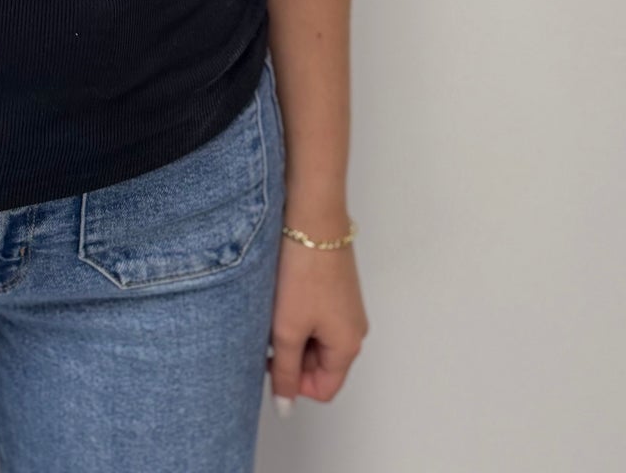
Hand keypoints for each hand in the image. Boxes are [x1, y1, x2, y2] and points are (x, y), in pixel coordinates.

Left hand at [268, 233, 368, 412]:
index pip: (324, 389)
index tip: (273, 360)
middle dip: (292, 353)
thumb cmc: (304, 270)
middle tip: (271, 329)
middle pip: (320, 364)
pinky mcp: (336, 288)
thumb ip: (284, 372)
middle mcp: (354, 329)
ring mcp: (346, 307)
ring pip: (314, 338)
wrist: (312, 217)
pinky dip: (297, 311)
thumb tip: (285, 407)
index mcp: (349, 346)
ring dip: (292, 331)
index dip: (295, 382)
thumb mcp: (287, 329)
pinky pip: (316, 315)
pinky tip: (283, 293)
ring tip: (277, 307)